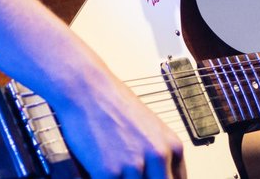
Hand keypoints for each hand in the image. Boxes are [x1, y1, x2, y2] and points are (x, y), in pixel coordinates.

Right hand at [50, 65, 186, 178]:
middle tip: (132, 175)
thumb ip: (161, 157)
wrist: (87, 89)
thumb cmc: (115, 107)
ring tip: (117, 172)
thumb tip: (163, 176)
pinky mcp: (108, 173)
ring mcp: (134, 166)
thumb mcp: (151, 130)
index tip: (150, 178)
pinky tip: (100, 171)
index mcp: (172, 147)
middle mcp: (158, 157)